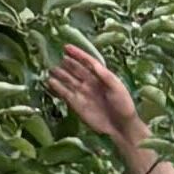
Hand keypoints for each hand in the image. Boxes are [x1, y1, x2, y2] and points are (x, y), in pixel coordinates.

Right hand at [44, 41, 173, 173]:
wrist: (120, 127)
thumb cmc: (123, 106)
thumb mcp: (117, 88)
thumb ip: (105, 76)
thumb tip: (94, 64)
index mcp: (102, 77)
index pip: (88, 62)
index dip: (78, 54)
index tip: (66, 47)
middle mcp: (90, 83)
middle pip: (76, 70)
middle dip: (68, 63)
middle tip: (56, 56)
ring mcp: (82, 93)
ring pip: (68, 80)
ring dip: (60, 74)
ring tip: (51, 68)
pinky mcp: (76, 104)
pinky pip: (64, 93)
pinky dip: (57, 87)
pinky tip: (50, 81)